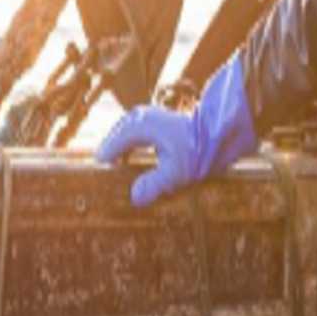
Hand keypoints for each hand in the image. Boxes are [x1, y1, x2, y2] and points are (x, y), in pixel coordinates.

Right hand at [95, 56, 256, 207]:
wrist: (217, 131)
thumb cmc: (197, 150)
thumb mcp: (177, 171)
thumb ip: (155, 184)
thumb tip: (134, 199)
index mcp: (138, 126)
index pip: (109, 150)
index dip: (104, 169)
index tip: (100, 186)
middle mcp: (136, 117)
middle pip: (112, 142)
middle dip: (110, 161)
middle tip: (104, 185)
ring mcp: (143, 116)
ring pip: (120, 138)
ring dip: (118, 156)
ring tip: (115, 176)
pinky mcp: (150, 120)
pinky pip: (129, 136)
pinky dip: (127, 150)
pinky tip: (129, 165)